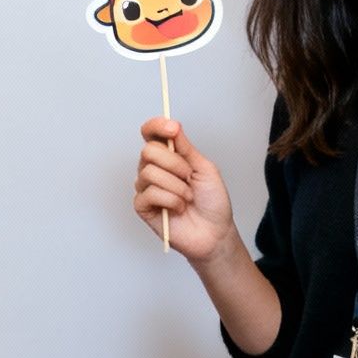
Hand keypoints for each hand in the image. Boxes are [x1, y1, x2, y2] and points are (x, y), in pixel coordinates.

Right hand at [133, 118, 238, 263]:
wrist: (215, 232)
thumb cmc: (212, 202)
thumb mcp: (204, 168)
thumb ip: (186, 147)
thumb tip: (172, 126)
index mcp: (168, 156)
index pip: (150, 133)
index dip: (157, 126)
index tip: (173, 129)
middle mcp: (154, 169)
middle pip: (148, 151)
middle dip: (175, 164)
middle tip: (189, 177)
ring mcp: (146, 187)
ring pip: (149, 173)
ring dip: (176, 186)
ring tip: (187, 197)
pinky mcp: (142, 206)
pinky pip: (149, 193)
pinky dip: (170, 200)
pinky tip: (178, 208)